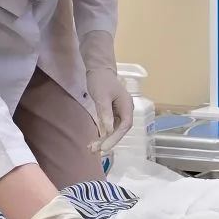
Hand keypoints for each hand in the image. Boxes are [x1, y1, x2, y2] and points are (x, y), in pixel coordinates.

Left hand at [81, 30, 132, 154]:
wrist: (98, 69)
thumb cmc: (100, 80)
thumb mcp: (101, 96)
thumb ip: (105, 113)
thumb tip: (107, 130)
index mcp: (127, 105)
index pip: (125, 126)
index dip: (115, 138)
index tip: (104, 147)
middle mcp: (126, 110)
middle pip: (120, 130)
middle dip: (108, 141)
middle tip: (94, 150)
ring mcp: (120, 112)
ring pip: (114, 130)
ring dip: (104, 139)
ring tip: (92, 148)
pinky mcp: (113, 113)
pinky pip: (110, 126)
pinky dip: (103, 134)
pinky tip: (95, 141)